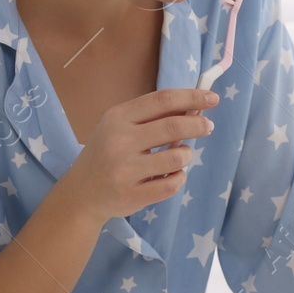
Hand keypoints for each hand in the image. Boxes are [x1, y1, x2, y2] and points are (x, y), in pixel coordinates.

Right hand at [68, 88, 218, 219]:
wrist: (81, 192)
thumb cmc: (109, 152)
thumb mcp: (122, 127)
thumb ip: (154, 117)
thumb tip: (196, 109)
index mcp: (118, 118)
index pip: (162, 100)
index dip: (192, 97)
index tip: (212, 98)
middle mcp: (119, 141)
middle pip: (173, 126)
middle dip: (198, 125)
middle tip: (208, 127)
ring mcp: (125, 170)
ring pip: (177, 158)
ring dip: (186, 155)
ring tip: (179, 156)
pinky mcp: (132, 195)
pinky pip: (172, 184)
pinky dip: (179, 178)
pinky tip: (171, 176)